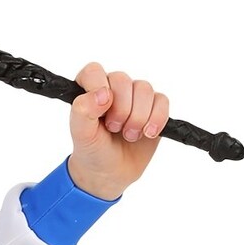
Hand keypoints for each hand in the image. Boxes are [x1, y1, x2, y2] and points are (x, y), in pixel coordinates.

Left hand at [67, 61, 170, 200]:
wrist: (110, 173)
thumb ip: (83, 111)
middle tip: (114, 129)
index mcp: (89, 88)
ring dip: (138, 117)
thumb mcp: (81, 134)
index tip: (103, 109)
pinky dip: (157, 119)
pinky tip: (148, 133)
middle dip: (121, 110)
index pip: (94, 71)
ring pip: (145, 89)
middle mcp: (112, 87)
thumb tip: (103, 93)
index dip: (100, 88)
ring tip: (129, 135)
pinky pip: (162, 101)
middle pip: (123, 80)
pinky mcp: (154, 107)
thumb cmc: (92, 150)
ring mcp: (135, 96)